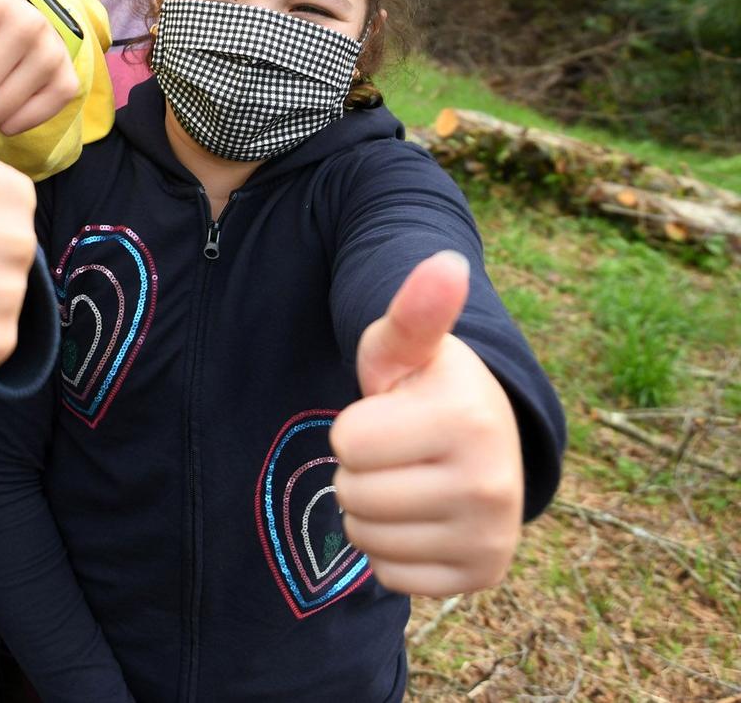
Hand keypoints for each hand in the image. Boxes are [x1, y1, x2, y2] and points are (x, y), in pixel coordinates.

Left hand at [331, 252, 526, 596]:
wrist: (485, 444)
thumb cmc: (427, 389)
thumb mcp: (408, 348)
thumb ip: (414, 311)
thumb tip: (446, 262)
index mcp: (469, 420)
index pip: (348, 442)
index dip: (356, 427)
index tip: (390, 415)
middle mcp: (491, 485)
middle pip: (352, 492)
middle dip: (359, 470)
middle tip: (398, 452)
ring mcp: (491, 537)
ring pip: (365, 537)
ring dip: (371, 510)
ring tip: (408, 480)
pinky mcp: (483, 576)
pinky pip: (390, 575)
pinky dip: (392, 550)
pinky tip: (420, 519)